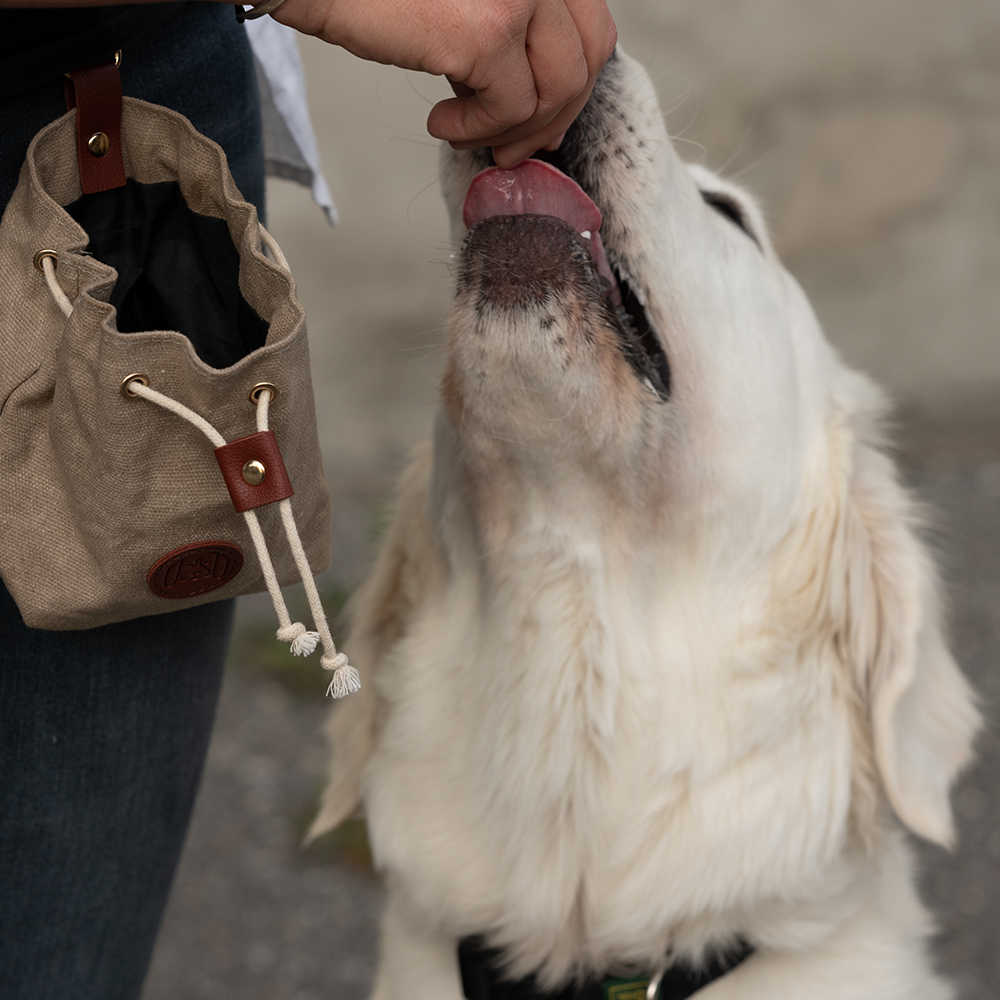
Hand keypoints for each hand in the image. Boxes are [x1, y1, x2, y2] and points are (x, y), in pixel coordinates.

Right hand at [271, 0, 616, 166]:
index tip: (543, 119)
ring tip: (469, 135)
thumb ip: (505, 30)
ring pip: (557, 89)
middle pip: (588, 56)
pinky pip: (510, 109)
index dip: (574, 79)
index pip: (590, 23)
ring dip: (515, 130)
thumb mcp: (463, 4)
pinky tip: (441, 125)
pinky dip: (476, 133)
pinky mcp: (488, 31)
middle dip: (556, 114)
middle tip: (518, 147)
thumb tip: (534, 98)